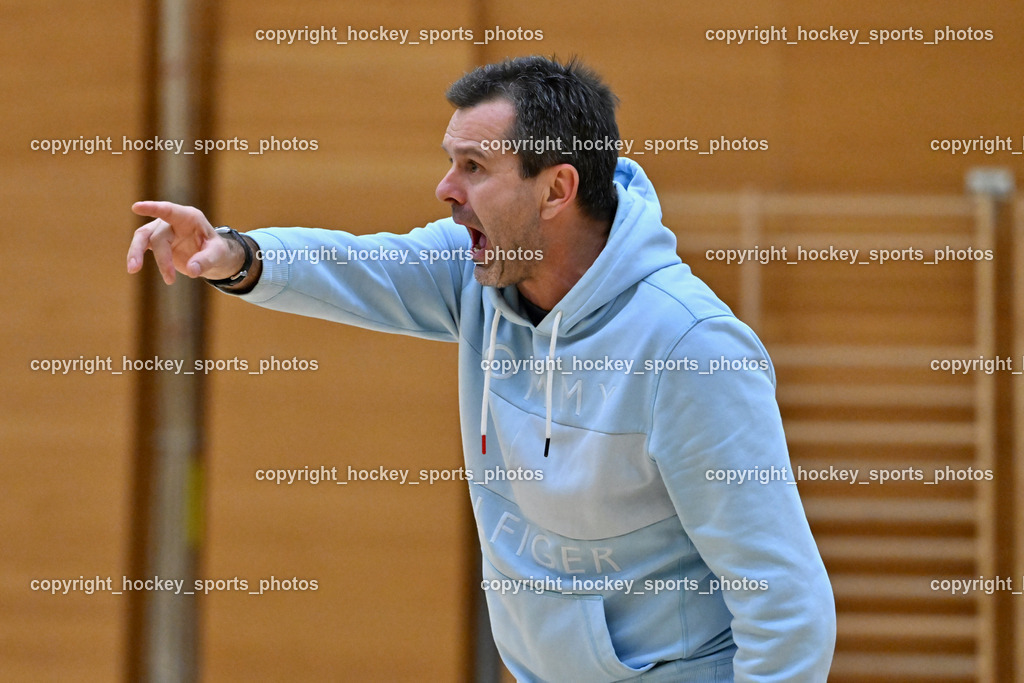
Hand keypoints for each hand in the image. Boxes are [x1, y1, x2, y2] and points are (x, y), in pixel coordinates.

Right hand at [127, 201, 244, 283]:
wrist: (212, 257)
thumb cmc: (217, 250)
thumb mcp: (219, 254)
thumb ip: (206, 260)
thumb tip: (192, 270)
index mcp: (190, 218)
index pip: (169, 210)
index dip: (153, 208)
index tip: (136, 207)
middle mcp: (173, 221)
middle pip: (158, 236)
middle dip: (163, 258)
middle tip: (170, 279)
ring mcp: (163, 230)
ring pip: (143, 237)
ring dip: (136, 253)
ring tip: (133, 270)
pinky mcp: (157, 241)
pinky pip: (141, 246)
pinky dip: (136, 256)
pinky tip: (133, 269)